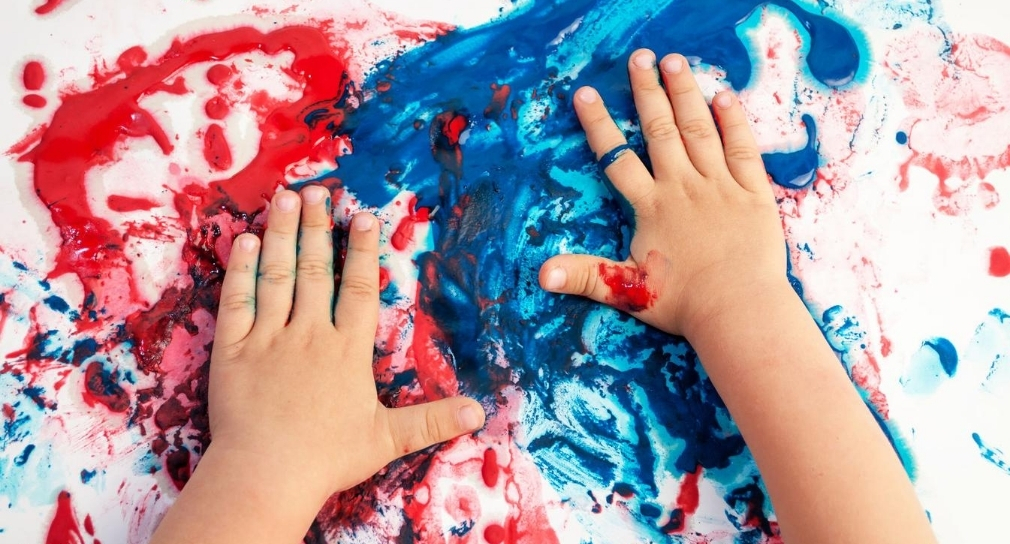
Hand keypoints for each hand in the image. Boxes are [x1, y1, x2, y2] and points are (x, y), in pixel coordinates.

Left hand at [208, 187, 485, 502]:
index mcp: (347, 350)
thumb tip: (480, 412)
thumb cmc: (327, 459)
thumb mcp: (388, 439)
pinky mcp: (232, 350)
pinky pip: (237, 300)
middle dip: (319, 227)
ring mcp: (267, 338)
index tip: (363, 215)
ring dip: (283, 234)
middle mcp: (308, 334)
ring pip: (277, 275)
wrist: (265, 475)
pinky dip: (241, 268)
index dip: (363, 250)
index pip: (360, 289)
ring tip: (287, 198)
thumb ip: (432, 419)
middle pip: (317, 270)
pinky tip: (245, 240)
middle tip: (319, 191)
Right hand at [539, 49, 787, 338]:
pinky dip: (733, 121)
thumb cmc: (683, 304)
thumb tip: (540, 274)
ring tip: (675, 61)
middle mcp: (683, 187)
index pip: (618, 159)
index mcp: (652, 207)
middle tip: (639, 58)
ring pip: (700, 130)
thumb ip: (584, 276)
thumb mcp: (626, 290)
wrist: (739, 310)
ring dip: (686, 93)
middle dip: (647, 92)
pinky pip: (742, 149)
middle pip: (660, 131)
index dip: (599, 125)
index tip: (585, 93)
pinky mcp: (753, 194)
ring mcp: (720, 186)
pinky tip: (724, 96)